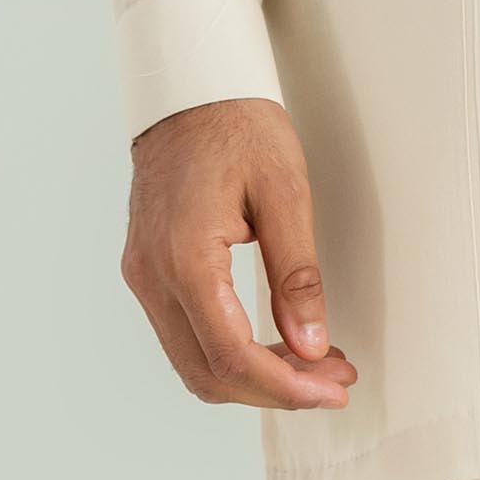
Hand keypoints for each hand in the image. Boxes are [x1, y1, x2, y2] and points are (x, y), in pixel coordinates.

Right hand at [121, 96, 357, 412]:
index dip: (286, 386)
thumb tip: (312, 345)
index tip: (332, 389)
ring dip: (255, 377)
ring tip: (316, 364)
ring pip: (194, 363)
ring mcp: (144, 275)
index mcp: (185, 257)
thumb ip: (298, 276)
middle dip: (275, 391)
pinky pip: (186, 335)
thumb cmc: (238, 126)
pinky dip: (231, 353)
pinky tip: (277, 343)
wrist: (190, 88)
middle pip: (208, 374)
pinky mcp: (148, 270)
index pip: (232, 356)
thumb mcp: (286, 193)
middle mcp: (153, 275)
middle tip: (334, 382)